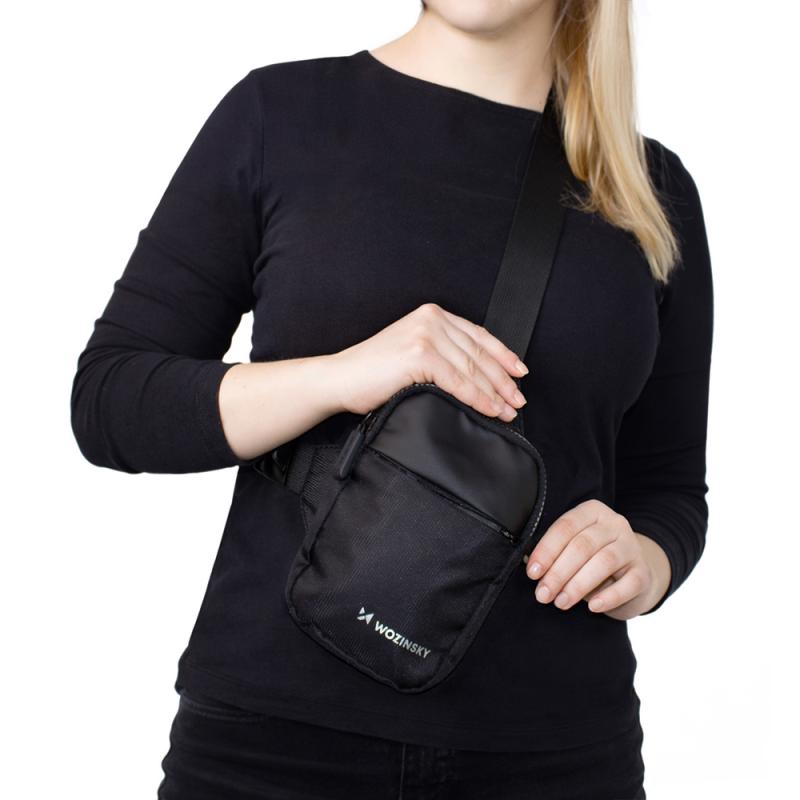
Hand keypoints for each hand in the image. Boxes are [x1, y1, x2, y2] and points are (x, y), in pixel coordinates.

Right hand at [327, 302, 528, 420]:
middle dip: (503, 380)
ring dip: (495, 393)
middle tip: (518, 401)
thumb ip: (442, 353)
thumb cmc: (373, 373)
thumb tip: (479, 376)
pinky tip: (490, 410)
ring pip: (472, 369)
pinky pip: (458, 382)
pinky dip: (478, 399)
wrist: (340, 379)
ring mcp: (426, 336)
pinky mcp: (420, 356)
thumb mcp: (413, 353)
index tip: (520, 373)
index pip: (478, 335)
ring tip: (508, 411)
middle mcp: (432, 320)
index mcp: (432, 315)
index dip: (503, 355)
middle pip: (479, 354)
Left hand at [524, 499, 671, 619]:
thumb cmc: (593, 560)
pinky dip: (609, 596)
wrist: (632, 576)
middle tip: (544, 594)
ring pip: (604, 562)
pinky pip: (628, 584)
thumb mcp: (573, 550)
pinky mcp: (643, 572)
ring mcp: (632, 547)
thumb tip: (531, 566)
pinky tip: (593, 607)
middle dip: (559, 572)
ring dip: (578, 585)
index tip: (533, 573)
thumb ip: (555, 554)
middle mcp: (614, 524)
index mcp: (592, 512)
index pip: (565, 527)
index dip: (546, 550)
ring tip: (561, 602)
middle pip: (582, 545)